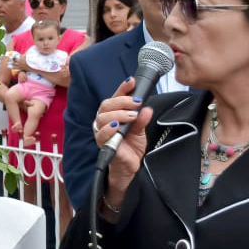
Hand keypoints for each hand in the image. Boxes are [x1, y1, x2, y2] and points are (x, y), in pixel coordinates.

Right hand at [93, 78, 153, 208]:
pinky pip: (101, 134)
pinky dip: (108, 128)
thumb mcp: (140, 131)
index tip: (132, 81)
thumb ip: (142, 120)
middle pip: (106, 105)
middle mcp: (105, 121)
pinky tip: (117, 126)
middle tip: (136, 103)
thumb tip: (147, 109)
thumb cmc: (131, 147)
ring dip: (118, 114)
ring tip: (132, 116)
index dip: (122, 88)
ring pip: (103, 117)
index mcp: (114, 114)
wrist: (130, 167)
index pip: (115, 97)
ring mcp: (102, 132)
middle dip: (122, 101)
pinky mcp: (102, 144)